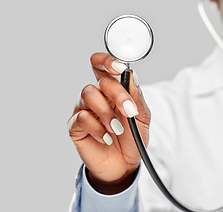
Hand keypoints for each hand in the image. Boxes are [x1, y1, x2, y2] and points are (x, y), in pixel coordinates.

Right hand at [68, 52, 149, 193]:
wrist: (124, 165)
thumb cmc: (132, 139)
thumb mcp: (142, 119)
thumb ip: (137, 98)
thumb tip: (132, 76)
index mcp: (112, 90)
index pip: (102, 66)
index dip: (107, 61)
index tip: (120, 68)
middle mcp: (97, 96)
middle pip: (100, 81)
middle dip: (118, 94)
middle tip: (129, 111)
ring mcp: (84, 109)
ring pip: (89, 94)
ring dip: (107, 113)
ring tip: (117, 129)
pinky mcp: (76, 126)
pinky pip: (82, 117)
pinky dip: (98, 129)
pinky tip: (106, 138)